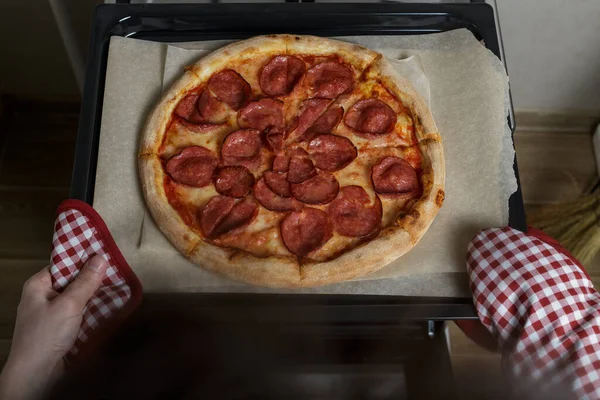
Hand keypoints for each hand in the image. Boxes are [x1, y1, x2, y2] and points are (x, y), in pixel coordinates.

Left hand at [0, 255, 107, 399]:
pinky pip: (80, 311)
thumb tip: (101, 257)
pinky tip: (110, 304)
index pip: (63, 264)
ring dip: (96, 293)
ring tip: (119, 284)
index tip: (105, 251)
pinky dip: (93, 308)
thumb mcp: (68, 305)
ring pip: (78, 297)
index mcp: (38, 285)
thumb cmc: (45, 336)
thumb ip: (85, 282)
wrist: (36, 374)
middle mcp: (43, 296)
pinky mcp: (61, 327)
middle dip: (93, 276)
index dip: (83, 257)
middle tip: (117, 268)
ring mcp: (52, 313)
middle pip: (72, 280)